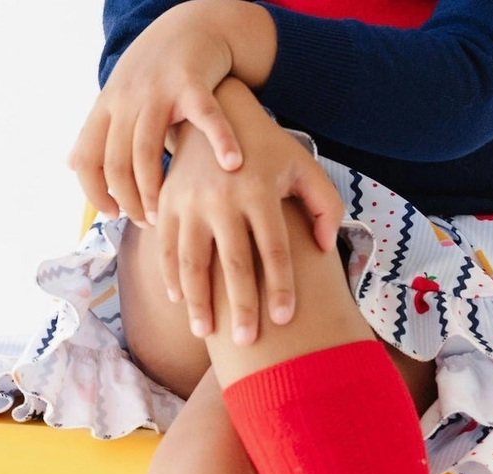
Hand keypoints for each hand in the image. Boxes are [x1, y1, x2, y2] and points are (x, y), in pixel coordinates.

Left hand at [68, 1, 276, 225]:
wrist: (190, 27)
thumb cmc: (157, 74)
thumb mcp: (118, 98)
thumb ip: (98, 133)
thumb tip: (70, 165)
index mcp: (108, 107)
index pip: (87, 159)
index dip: (96, 193)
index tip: (115, 215)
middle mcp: (126, 99)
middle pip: (117, 163)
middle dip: (130, 201)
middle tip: (149, 222)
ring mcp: (157, 91)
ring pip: (146, 151)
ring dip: (154, 189)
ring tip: (168, 213)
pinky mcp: (192, 83)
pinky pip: (205, 116)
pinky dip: (220, 141)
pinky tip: (232, 165)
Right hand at [158, 78, 345, 338]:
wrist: (215, 114)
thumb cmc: (270, 151)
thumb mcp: (305, 166)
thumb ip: (326, 205)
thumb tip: (324, 247)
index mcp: (260, 192)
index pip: (273, 251)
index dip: (280, 287)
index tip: (284, 320)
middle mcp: (223, 198)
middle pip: (234, 264)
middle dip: (241, 307)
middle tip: (246, 341)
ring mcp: (190, 201)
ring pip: (192, 261)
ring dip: (198, 301)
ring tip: (205, 333)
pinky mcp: (168, 203)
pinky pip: (166, 247)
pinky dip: (171, 276)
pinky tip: (180, 302)